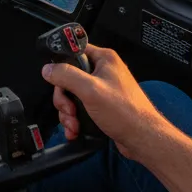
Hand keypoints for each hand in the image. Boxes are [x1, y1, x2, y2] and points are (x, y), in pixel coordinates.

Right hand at [42, 45, 168, 161]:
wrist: (143, 140)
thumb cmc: (126, 113)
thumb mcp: (90, 90)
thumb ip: (66, 76)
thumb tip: (49, 69)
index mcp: (104, 59)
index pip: (75, 51)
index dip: (63, 65)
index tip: (57, 79)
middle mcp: (104, 72)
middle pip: (70, 77)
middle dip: (65, 98)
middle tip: (69, 109)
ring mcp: (103, 90)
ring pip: (73, 96)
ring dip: (68, 112)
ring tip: (74, 124)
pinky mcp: (102, 106)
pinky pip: (80, 108)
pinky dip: (75, 119)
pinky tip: (76, 129)